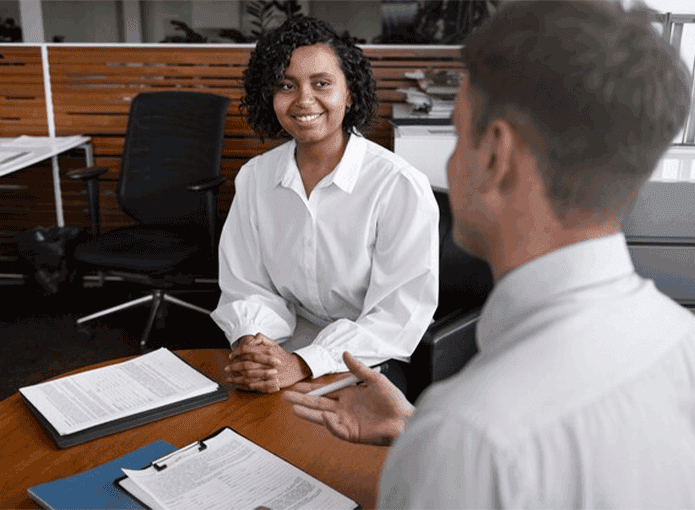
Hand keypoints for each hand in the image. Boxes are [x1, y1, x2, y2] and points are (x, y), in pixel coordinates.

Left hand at [226, 333, 310, 392]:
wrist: (297, 367)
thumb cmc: (283, 357)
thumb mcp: (274, 345)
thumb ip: (263, 339)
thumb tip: (254, 336)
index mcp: (267, 351)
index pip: (248, 350)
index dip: (237, 353)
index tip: (231, 356)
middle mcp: (268, 362)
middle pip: (247, 364)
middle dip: (234, 366)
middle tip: (226, 368)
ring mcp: (270, 373)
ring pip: (249, 376)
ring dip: (237, 378)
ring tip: (229, 378)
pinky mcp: (271, 383)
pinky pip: (256, 385)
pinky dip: (246, 386)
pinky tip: (239, 385)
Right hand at [283, 352, 414, 445]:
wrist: (405, 419)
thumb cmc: (394, 400)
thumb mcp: (375, 378)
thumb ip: (358, 368)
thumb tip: (345, 353)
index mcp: (349, 394)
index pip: (325, 390)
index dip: (311, 388)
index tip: (297, 385)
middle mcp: (344, 407)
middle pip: (318, 403)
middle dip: (302, 399)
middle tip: (286, 396)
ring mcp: (347, 420)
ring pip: (322, 416)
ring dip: (308, 412)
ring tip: (293, 408)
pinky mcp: (352, 433)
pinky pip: (337, 428)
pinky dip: (330, 424)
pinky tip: (324, 416)